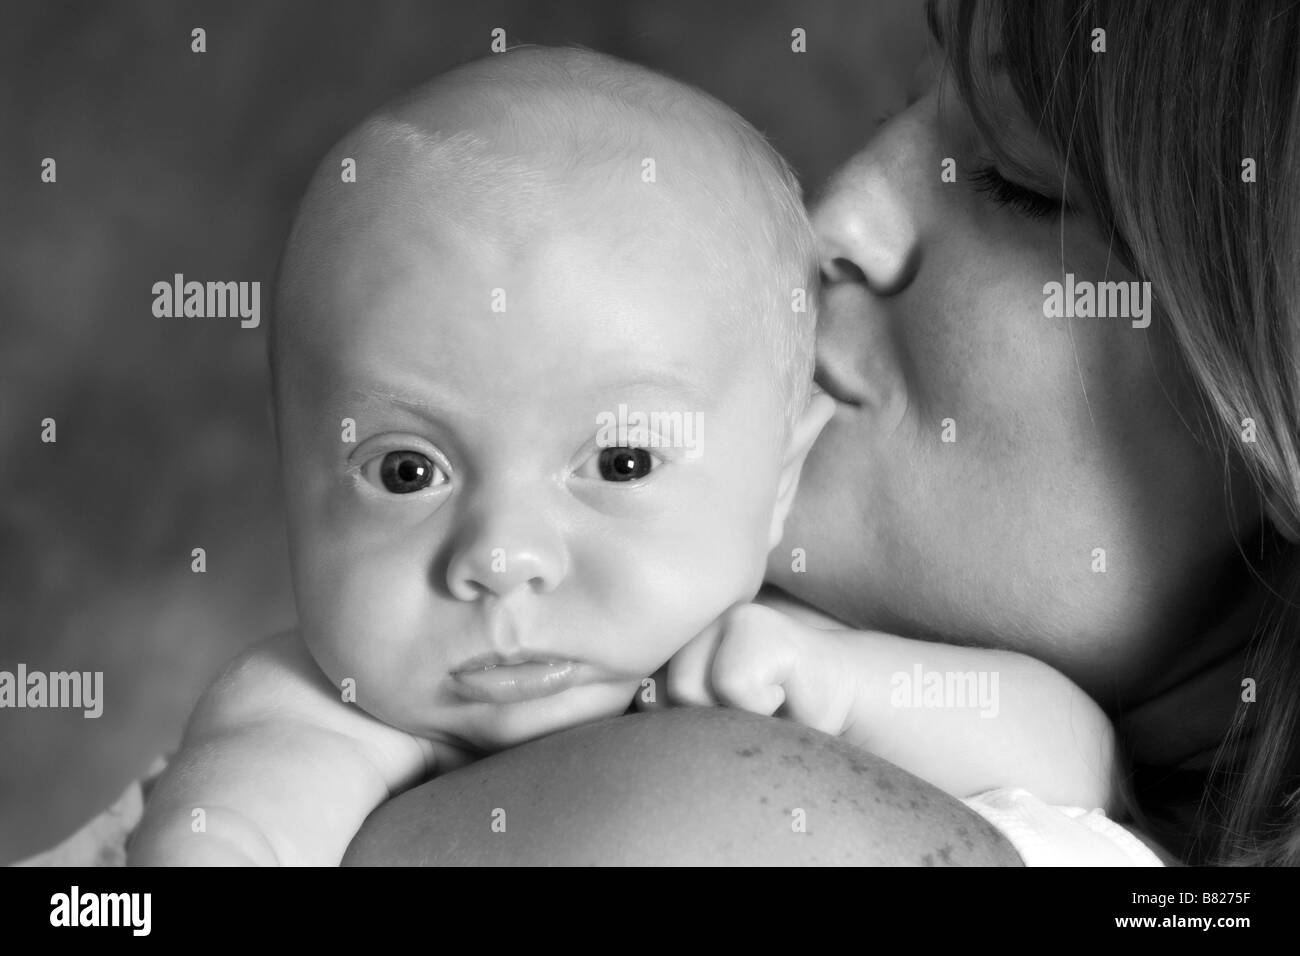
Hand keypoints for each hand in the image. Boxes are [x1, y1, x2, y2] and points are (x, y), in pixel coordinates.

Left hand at [653, 603, 855, 735]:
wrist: (836, 698)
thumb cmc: (763, 713)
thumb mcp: (697, 711)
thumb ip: (658, 701)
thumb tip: (624, 711)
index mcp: (669, 632)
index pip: (636, 689)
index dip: (671, 716)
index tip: (715, 711)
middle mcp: (690, 615)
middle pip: (656, 691)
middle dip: (700, 718)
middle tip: (743, 706)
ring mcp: (724, 613)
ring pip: (687, 688)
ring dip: (729, 715)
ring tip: (759, 700)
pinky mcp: (760, 624)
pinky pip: (733, 684)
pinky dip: (759, 707)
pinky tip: (783, 694)